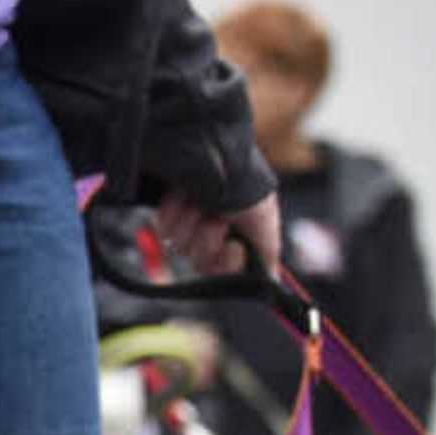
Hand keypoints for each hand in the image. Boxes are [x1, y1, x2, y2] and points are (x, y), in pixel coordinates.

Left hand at [154, 190, 284, 284]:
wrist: (214, 153)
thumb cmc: (244, 184)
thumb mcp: (265, 219)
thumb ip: (268, 252)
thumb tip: (272, 280)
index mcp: (234, 238)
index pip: (222, 271)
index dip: (225, 262)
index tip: (232, 246)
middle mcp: (211, 232)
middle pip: (199, 261)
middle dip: (208, 238)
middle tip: (216, 217)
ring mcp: (187, 222)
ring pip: (179, 245)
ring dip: (192, 221)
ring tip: (200, 201)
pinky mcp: (166, 209)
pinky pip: (163, 228)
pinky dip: (173, 211)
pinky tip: (183, 195)